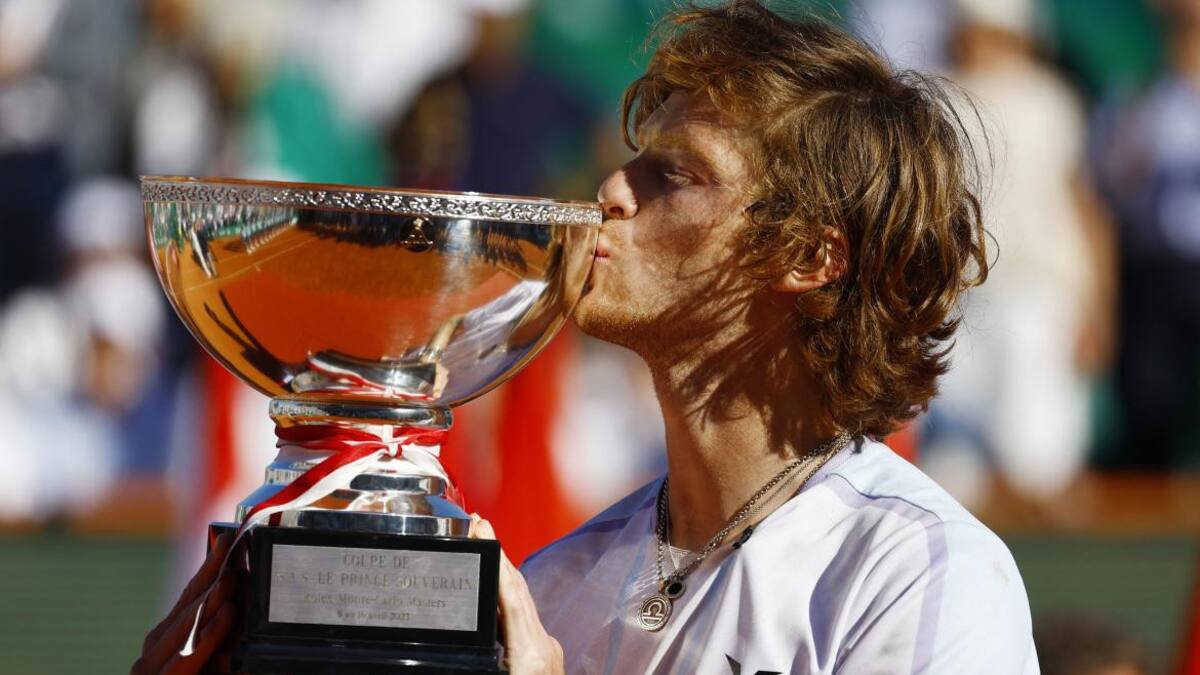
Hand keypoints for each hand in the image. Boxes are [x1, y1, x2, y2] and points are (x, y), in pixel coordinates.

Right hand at [131, 533, 240, 674]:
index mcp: (165, 639)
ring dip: (212, 597)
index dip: (210, 566)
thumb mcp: (209, 660)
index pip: (190, 594)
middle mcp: (154, 649)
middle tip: (233, 544)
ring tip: (233, 573)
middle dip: (213, 573)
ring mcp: (151, 667)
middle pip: (189, 604)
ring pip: (187, 626)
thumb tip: (240, 602)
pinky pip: (189, 655)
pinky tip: (228, 612)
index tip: (229, 538)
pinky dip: (210, 632)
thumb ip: (220, 637)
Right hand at [470, 515, 564, 674]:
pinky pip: (528, 616)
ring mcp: (549, 647)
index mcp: (528, 654)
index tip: (483, 533)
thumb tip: (458, 645)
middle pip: (518, 591)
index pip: (511, 598)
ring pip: (523, 601)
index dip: (497, 563)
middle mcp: (543, 645)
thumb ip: (478, 661)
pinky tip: (497, 589)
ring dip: (504, 571)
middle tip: (480, 524)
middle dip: (499, 555)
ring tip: (486, 545)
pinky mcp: (549, 651)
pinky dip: (511, 597)